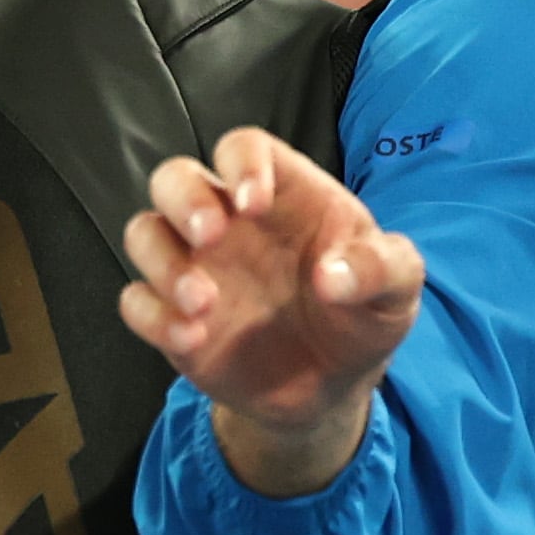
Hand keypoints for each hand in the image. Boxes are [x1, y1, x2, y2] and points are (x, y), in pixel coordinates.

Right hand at [115, 127, 423, 496]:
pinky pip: (136, 301)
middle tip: (210, 236)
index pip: (244, 148)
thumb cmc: (364, 315)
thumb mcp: (398, 291)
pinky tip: (192, 339)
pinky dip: (152, 316)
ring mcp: (197, 268)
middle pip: (175, 177)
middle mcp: (230, 223)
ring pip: (144, 232)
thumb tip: (332, 276)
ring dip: (162, 261)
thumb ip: (381, 269)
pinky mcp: (174, 317)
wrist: (336, 386)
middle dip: (182, 199)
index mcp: (284, 195)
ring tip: (203, 303)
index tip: (255, 204)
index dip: (241, 164)